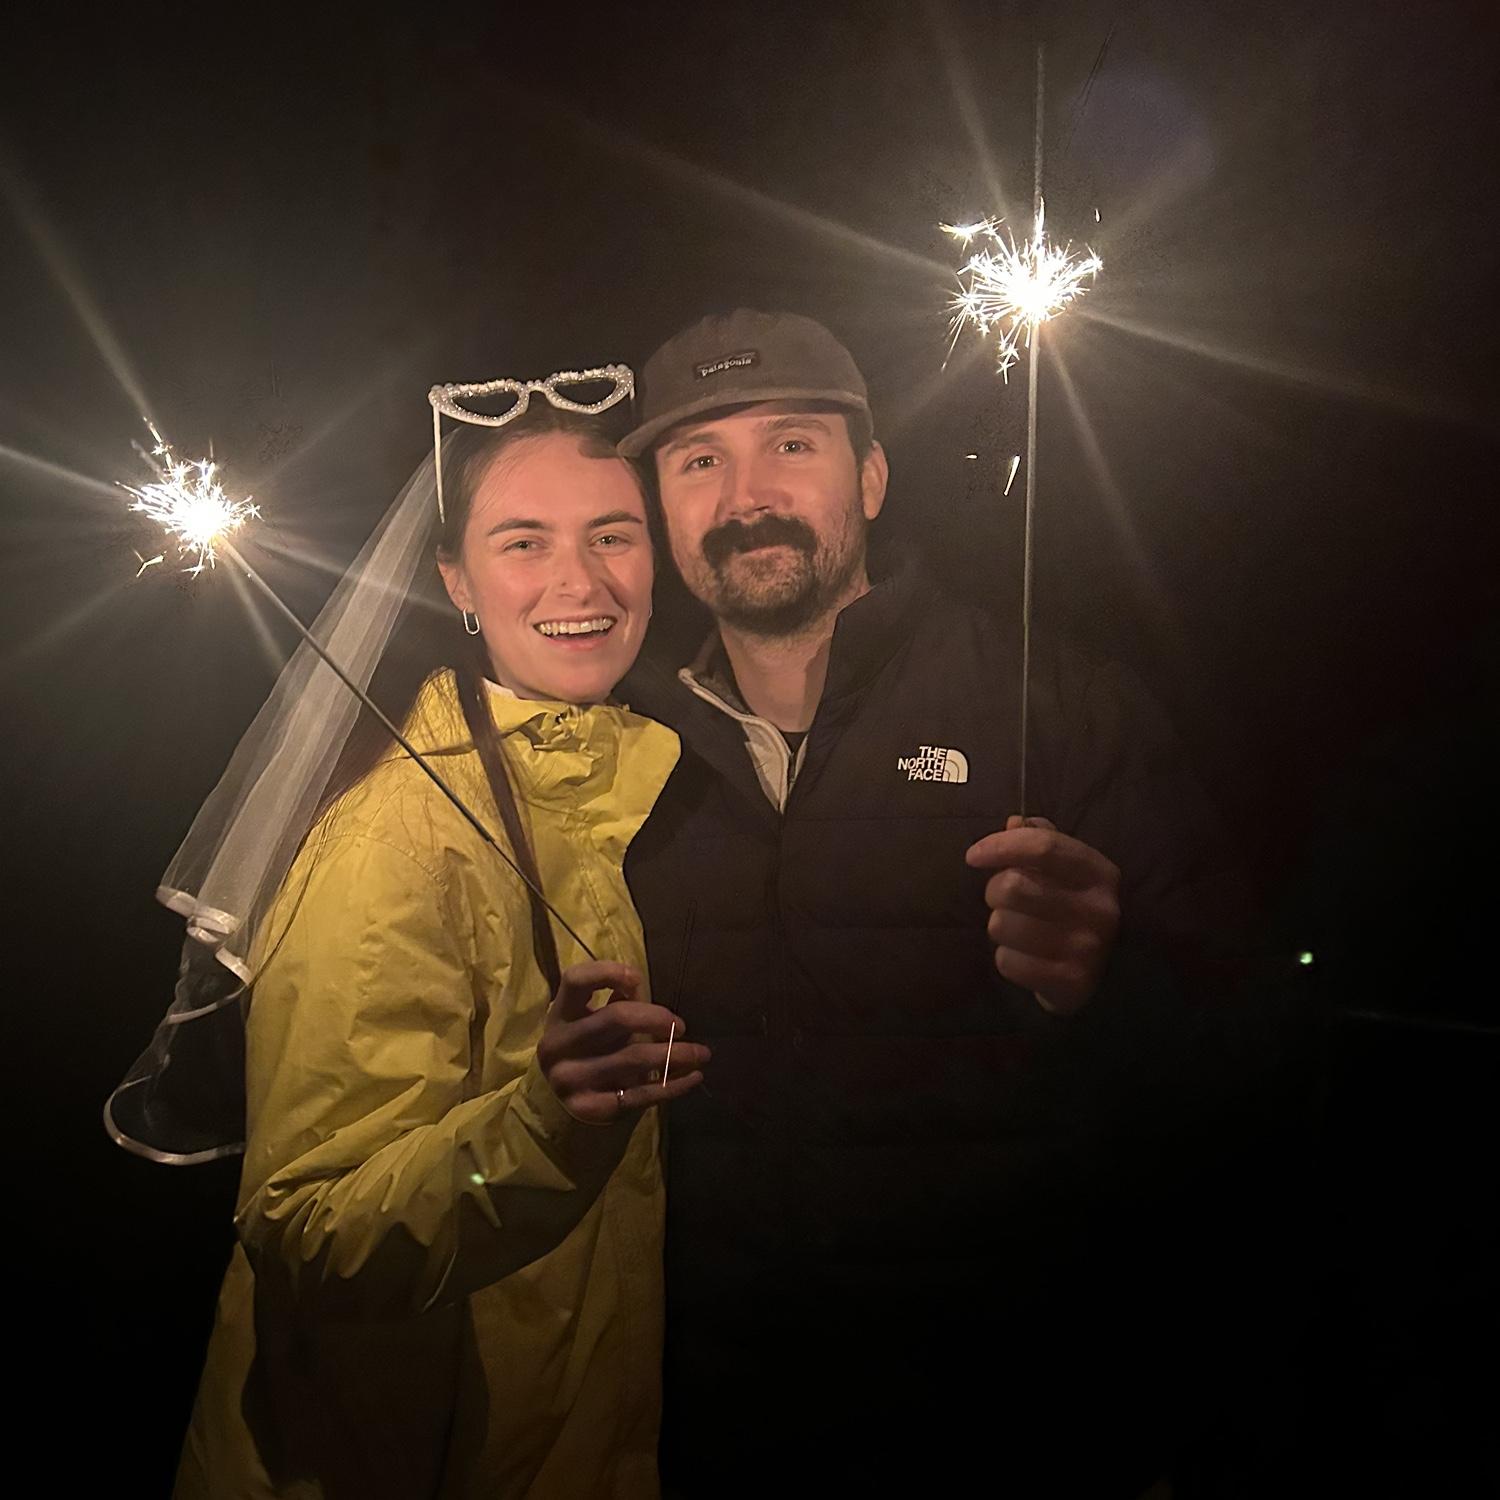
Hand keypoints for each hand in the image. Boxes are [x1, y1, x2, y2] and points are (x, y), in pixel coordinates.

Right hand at [535, 960, 709, 1123]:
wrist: (561, 1108)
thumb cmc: (587, 1052)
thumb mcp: (591, 1024)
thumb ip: (615, 1003)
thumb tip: (640, 988)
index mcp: (559, 1016)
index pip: (576, 980)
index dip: (608, 971)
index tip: (637, 979)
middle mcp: (558, 1046)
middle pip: (616, 1017)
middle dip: (657, 1019)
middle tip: (681, 1026)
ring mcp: (570, 1080)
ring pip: (635, 1058)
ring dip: (677, 1054)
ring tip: (701, 1053)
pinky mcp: (590, 1108)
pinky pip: (641, 1094)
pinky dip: (674, 1084)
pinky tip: (693, 1076)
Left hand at [964, 816, 1120, 1015]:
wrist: (1102, 976)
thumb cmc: (1072, 911)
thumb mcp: (1067, 871)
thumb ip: (1042, 841)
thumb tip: (1015, 823)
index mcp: (1100, 873)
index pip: (1044, 846)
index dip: (1001, 846)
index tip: (973, 856)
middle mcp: (1099, 909)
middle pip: (1013, 886)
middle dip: (994, 891)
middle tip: (1003, 900)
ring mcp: (1087, 948)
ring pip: (1002, 925)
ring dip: (1000, 927)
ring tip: (1018, 930)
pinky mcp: (1070, 982)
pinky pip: (1007, 962)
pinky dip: (1007, 959)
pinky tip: (1026, 958)